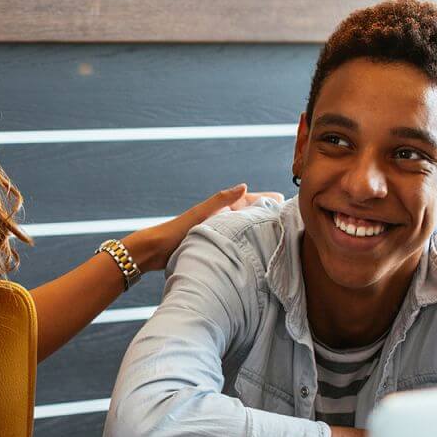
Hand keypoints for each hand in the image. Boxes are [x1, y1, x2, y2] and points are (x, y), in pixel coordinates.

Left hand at [124, 184, 282, 271]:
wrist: (152, 250)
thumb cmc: (173, 231)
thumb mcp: (200, 214)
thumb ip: (221, 200)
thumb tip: (244, 186)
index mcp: (216, 208)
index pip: (246, 199)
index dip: (264, 199)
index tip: (282, 200)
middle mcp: (217, 217)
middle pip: (246, 212)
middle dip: (264, 212)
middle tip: (284, 216)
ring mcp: (214, 231)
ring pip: (241, 226)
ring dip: (255, 226)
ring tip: (273, 231)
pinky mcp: (209, 244)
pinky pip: (233, 239)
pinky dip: (244, 239)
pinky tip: (250, 248)